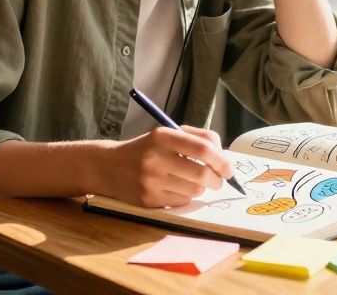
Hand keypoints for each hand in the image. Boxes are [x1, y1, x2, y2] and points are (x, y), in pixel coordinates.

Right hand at [98, 125, 232, 207]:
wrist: (107, 166)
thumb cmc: (145, 149)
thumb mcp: (166, 134)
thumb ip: (196, 139)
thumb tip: (224, 156)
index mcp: (162, 136)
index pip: (202, 148)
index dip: (221, 160)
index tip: (228, 168)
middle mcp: (155, 158)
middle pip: (202, 174)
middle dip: (216, 180)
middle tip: (218, 180)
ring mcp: (150, 181)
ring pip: (194, 190)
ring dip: (200, 188)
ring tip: (190, 181)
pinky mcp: (148, 199)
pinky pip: (181, 201)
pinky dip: (184, 196)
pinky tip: (174, 189)